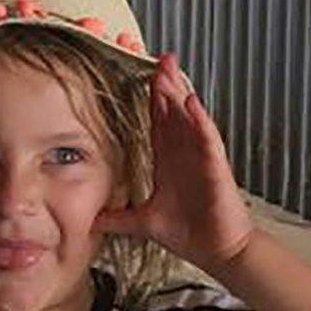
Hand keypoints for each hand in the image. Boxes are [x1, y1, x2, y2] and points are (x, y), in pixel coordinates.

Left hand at [97, 54, 254, 273]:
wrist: (219, 253)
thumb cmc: (189, 233)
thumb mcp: (144, 222)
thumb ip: (118, 218)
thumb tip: (90, 221)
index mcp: (169, 160)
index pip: (159, 120)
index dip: (152, 97)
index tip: (145, 72)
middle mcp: (186, 153)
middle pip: (174, 111)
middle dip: (165, 84)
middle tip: (159, 58)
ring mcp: (201, 158)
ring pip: (189, 118)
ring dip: (178, 94)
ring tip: (168, 71)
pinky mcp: (215, 169)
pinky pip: (207, 140)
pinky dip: (200, 121)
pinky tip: (192, 104)